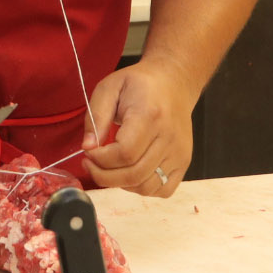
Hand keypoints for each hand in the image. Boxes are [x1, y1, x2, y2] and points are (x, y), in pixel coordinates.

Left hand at [79, 61, 197, 196]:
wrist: (174, 82)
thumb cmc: (139, 84)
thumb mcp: (110, 87)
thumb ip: (96, 115)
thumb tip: (88, 146)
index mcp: (150, 115)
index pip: (125, 153)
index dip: (101, 160)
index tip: (88, 152)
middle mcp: (169, 137)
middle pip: (134, 175)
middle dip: (104, 176)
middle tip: (91, 164)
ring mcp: (180, 152)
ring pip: (146, 187)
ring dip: (121, 184)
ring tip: (110, 168)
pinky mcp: (184, 161)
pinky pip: (163, 190)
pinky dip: (142, 188)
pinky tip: (130, 173)